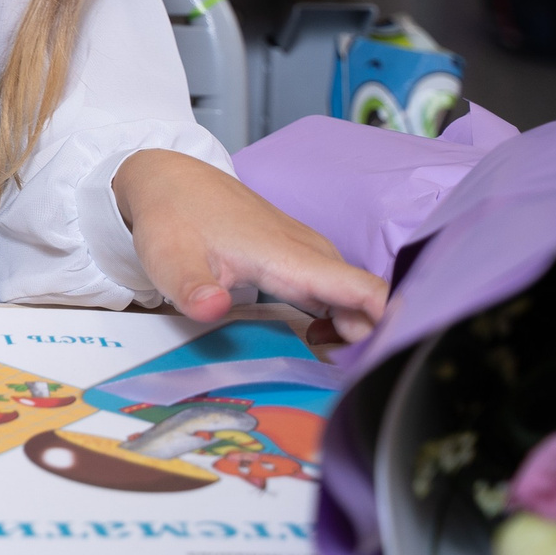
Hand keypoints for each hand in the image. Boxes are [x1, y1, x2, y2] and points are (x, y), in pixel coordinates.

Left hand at [113, 149, 387, 342]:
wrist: (168, 178)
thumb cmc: (172, 217)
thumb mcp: (169, 260)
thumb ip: (194, 289)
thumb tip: (213, 310)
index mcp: (292, 257)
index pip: (367, 292)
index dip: (387, 331)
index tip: (379, 367)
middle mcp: (311, 253)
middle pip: (369, 302)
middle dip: (371, 343)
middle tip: (339, 376)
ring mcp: (308, 252)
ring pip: (356, 295)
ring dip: (356, 331)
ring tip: (326, 361)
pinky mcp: (300, 255)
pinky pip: (340, 288)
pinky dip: (342, 316)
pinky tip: (316, 335)